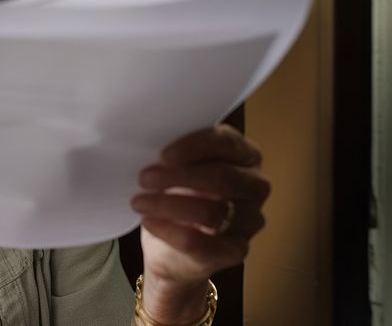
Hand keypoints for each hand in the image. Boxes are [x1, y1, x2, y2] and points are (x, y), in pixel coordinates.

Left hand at [131, 125, 269, 320]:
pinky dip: (171, 232)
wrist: (171, 244)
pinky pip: (204, 244)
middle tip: (144, 178)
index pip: (227, 142)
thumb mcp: (176, 166)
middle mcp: (254, 186)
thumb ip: (173, 153)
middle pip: (223, 177)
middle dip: (178, 177)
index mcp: (244, 154)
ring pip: (212, 212)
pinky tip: (149, 222)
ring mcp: (250, 220)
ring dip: (169, 205)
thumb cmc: (176, 192)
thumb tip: (146, 142)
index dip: (195, 146)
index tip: (163, 155)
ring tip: (139, 201)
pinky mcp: (236, 251)